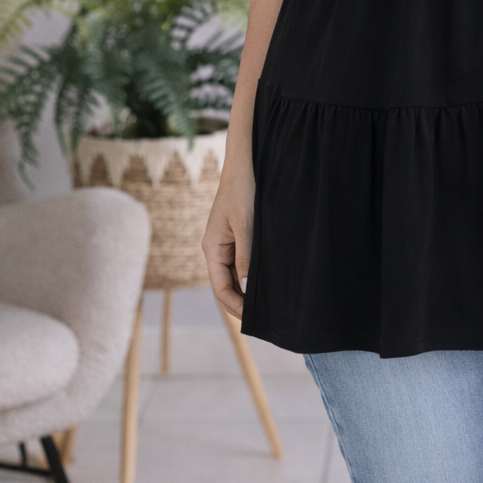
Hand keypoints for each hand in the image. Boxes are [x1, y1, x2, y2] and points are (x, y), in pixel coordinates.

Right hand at [202, 158, 255, 318]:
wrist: (246, 162)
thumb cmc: (243, 191)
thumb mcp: (246, 226)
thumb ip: (246, 257)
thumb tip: (247, 288)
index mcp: (212, 248)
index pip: (220, 287)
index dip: (235, 305)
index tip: (253, 319)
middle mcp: (217, 247)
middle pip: (227, 283)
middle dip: (243, 300)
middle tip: (265, 315)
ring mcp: (227, 241)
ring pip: (236, 272)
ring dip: (249, 286)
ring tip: (269, 300)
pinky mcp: (238, 233)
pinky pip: (243, 259)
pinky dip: (253, 270)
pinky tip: (268, 276)